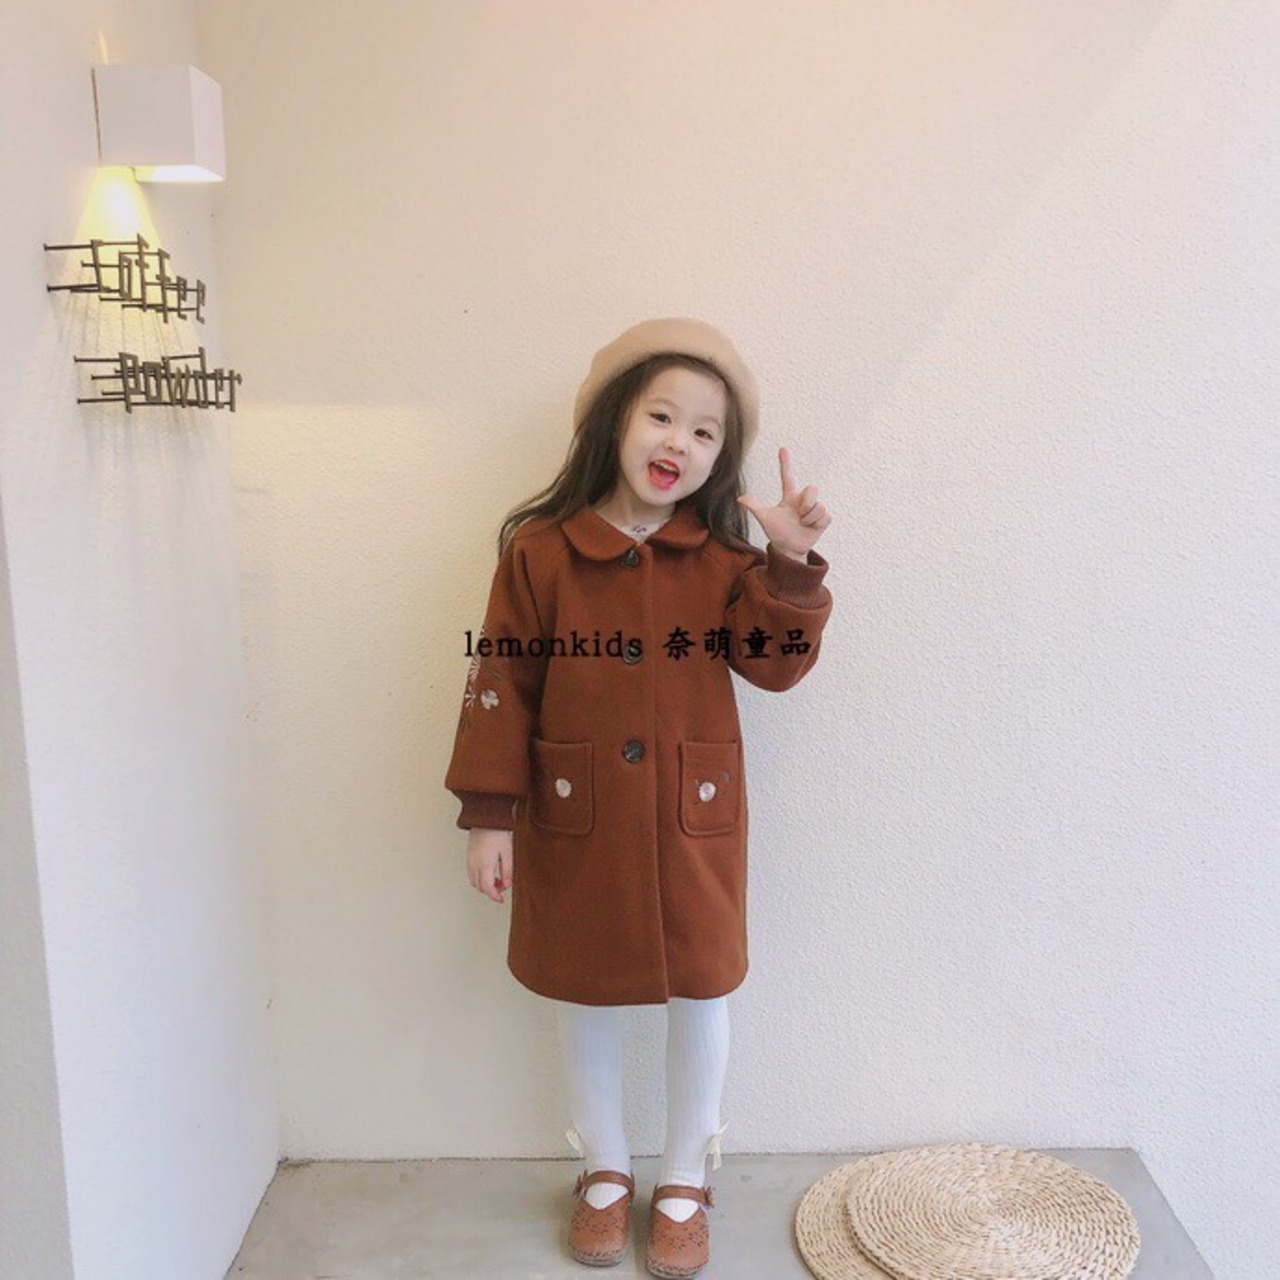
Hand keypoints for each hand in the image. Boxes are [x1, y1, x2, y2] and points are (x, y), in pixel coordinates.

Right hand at [466, 828, 513, 903]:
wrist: (486, 817)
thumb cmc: (498, 832)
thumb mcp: (508, 852)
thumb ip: (507, 870)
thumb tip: (507, 884)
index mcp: (484, 864)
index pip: (487, 888)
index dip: (494, 896)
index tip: (501, 899)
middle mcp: (474, 864)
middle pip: (479, 886)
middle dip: (490, 890)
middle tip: (502, 886)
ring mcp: (469, 859)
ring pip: (473, 880)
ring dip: (484, 884)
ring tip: (497, 878)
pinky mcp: (468, 855)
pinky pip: (471, 872)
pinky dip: (479, 877)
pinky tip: (489, 871)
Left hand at [737, 447, 831, 561]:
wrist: (788, 549)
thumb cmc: (777, 533)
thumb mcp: (765, 518)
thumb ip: (754, 506)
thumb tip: (739, 498)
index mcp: (789, 497)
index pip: (787, 477)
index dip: (785, 463)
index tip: (782, 449)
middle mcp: (803, 500)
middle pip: (812, 488)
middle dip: (807, 502)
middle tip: (799, 514)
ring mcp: (814, 509)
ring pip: (819, 505)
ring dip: (809, 518)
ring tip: (803, 524)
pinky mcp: (823, 519)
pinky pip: (824, 516)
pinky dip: (816, 524)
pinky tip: (810, 528)